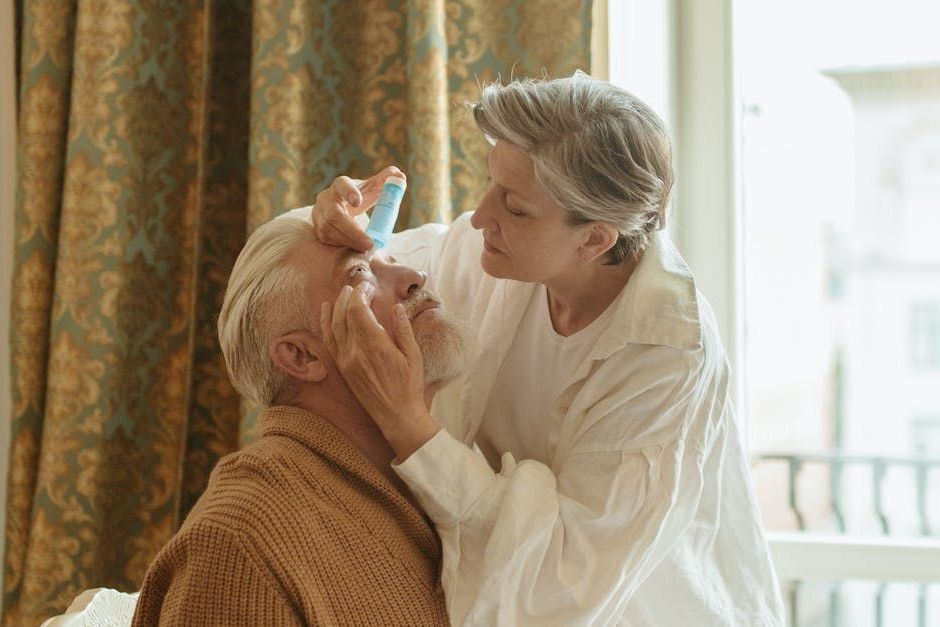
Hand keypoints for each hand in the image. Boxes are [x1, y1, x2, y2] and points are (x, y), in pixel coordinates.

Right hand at [312, 166, 406, 251]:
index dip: (348, 192)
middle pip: (334, 215)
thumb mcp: (374, 188)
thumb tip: (400, 175)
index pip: (341, 185)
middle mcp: (326, 199)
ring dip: (349, 241)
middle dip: (352, 231)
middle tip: (370, 243)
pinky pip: (328, 239)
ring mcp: (319, 214)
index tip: (358, 202)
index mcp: (340, 185)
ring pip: (329, 230)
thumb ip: (386, 181)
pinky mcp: (318, 229)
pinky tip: (356, 248)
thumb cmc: (361, 196)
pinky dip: (343, 245)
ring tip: (366, 248)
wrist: (344, 207)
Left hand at [320, 283, 439, 459]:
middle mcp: (355, 351)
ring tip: (341, 294)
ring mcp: (346, 360)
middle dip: (348, 297)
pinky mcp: (342, 368)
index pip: (358, 310)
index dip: (360, 294)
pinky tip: (326, 314)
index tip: (368, 287)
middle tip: (357, 286)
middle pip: (343, 315)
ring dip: (335, 307)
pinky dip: (326, 324)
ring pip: (333, 327)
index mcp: (374, 345)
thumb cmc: (409, 386)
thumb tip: (396, 307)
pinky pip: (329, 341)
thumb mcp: (413, 356)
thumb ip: (403, 329)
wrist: (396, 416)